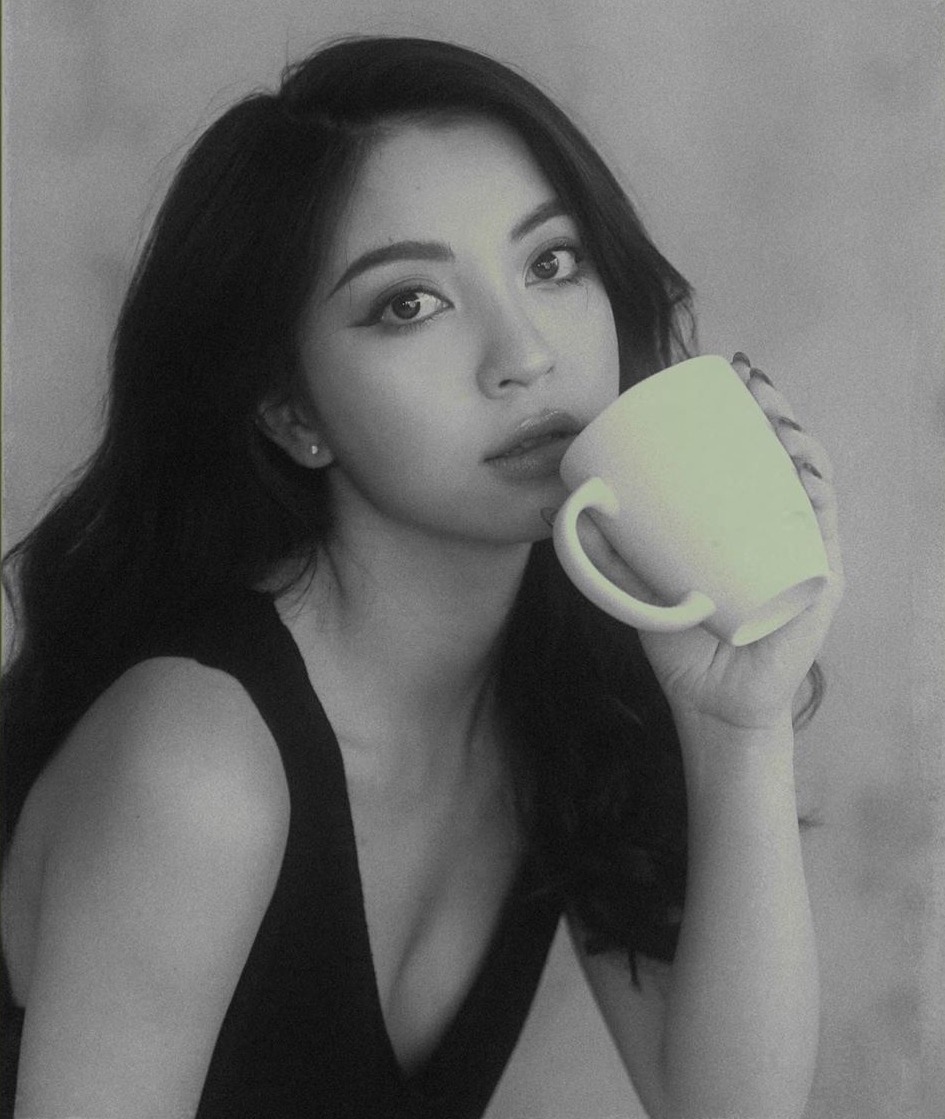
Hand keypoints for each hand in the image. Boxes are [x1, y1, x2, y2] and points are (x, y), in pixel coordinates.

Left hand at [569, 353, 844, 730]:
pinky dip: (816, 494)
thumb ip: (609, 551)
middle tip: (747, 379)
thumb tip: (570, 507)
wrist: (711, 706)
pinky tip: (800, 466)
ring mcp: (805, 555)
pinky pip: (825, 530)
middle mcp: (782, 533)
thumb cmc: (683, 646)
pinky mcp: (819, 584)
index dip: (751, 412)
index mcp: (747, 527)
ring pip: (814, 481)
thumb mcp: (639, 588)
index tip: (731, 376)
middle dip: (775, 408)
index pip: (757, 458)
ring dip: (798, 436)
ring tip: (770, 411)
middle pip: (790, 456)